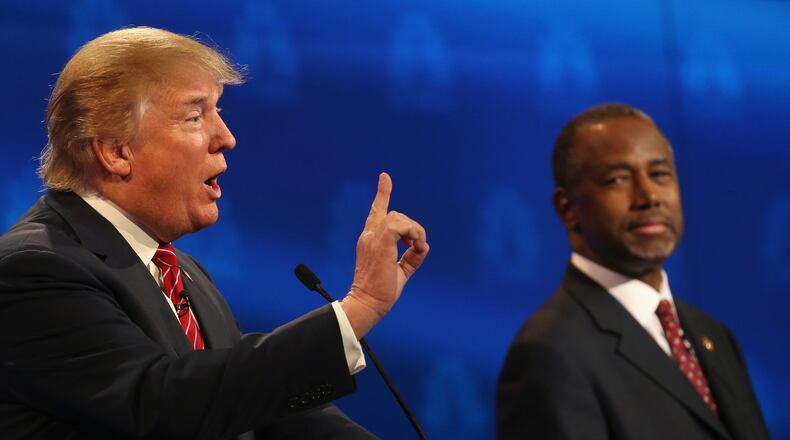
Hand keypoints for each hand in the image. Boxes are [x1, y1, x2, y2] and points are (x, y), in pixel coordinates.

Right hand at [341, 173, 428, 338]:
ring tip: (416, 249)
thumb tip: (423, 247)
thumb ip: (411, 258)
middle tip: (416, 248)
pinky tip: (415, 248)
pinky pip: (402, 226)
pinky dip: (414, 235)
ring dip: (414, 232)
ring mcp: (373, 237)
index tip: (385, 177)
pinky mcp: (381, 242)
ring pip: (400, 217)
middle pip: (396, 214)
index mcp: (370, 240)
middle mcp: (369, 235)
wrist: (366, 303)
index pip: (377, 212)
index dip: (383, 193)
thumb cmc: (380, 293)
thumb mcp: (400, 272)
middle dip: (413, 228)